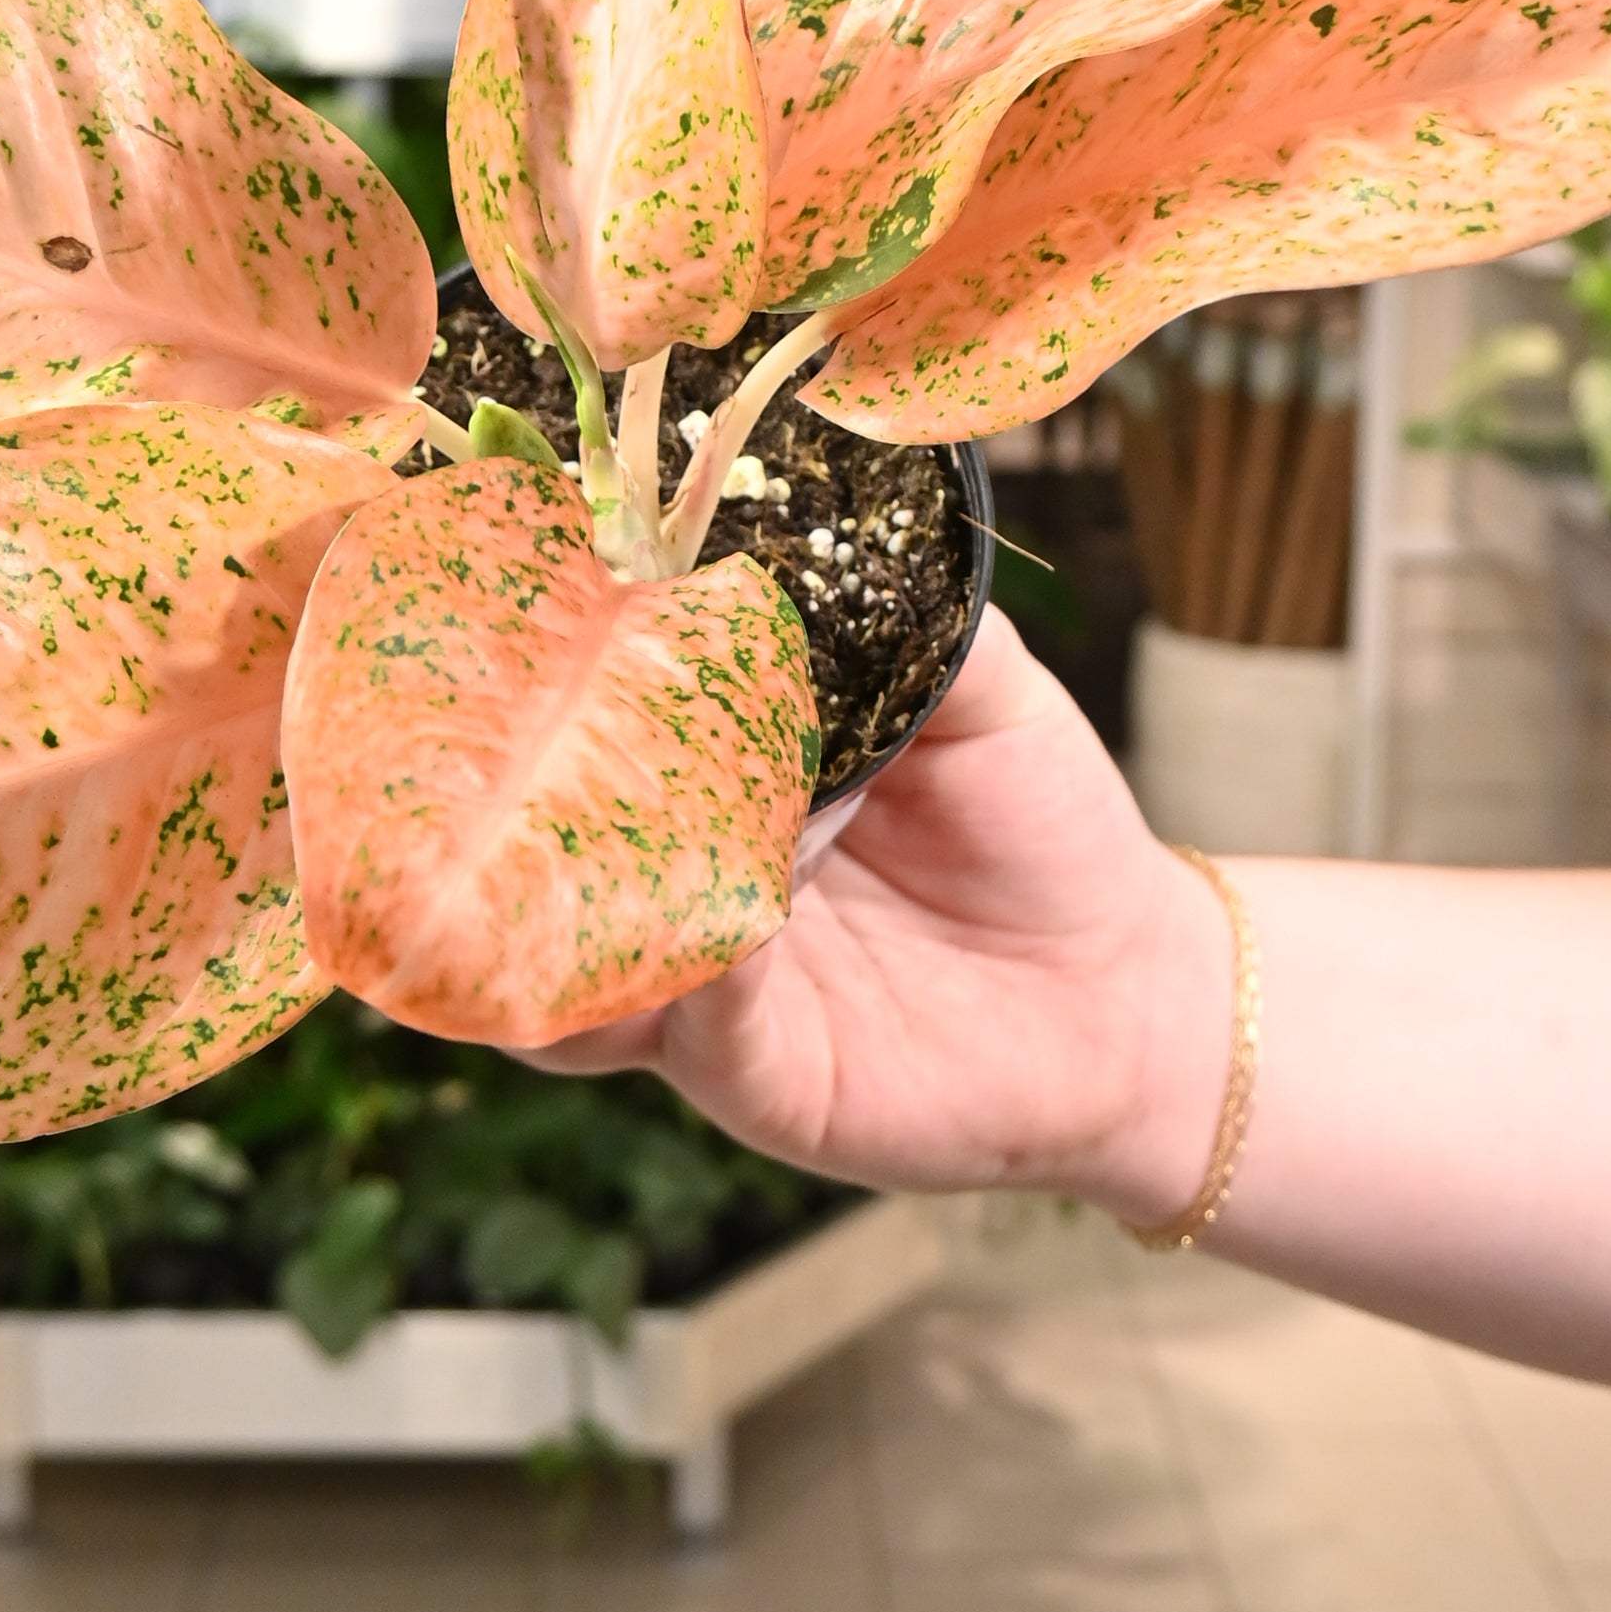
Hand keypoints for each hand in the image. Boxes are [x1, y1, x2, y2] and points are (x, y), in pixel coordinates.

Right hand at [539, 607, 1226, 1226]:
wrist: (1132, 991)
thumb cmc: (1043, 829)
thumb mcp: (982, 693)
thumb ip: (904, 616)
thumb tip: (819, 530)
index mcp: (711, 773)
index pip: (584, 723)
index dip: (538, 672)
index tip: (516, 599)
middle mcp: (678, 885)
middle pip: (534, 853)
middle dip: (498, 802)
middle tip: (478, 730)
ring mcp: (706, 993)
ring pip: (574, 970)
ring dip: (560, 913)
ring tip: (560, 842)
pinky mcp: (765, 1081)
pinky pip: (704, 1032)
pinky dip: (704, 982)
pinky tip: (727, 929)